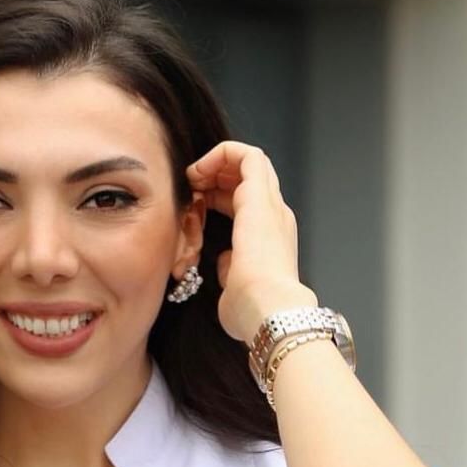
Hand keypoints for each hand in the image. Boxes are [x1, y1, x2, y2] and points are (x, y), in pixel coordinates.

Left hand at [185, 141, 311, 344]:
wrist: (267, 312)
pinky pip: (248, 155)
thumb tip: (224, 261)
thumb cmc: (251, 311)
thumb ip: (231, 270)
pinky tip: (198, 172)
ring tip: (193, 176)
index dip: (218, 195)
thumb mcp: (235, 288)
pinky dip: (222, 153)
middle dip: (217, 175)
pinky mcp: (261, 198)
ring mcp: (272, 206)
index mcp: (270, 239)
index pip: (246, 202)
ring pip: (251, 162)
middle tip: (191, 187)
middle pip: (250, 177)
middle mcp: (276, 217)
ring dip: (218, 162)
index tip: (195, 206)